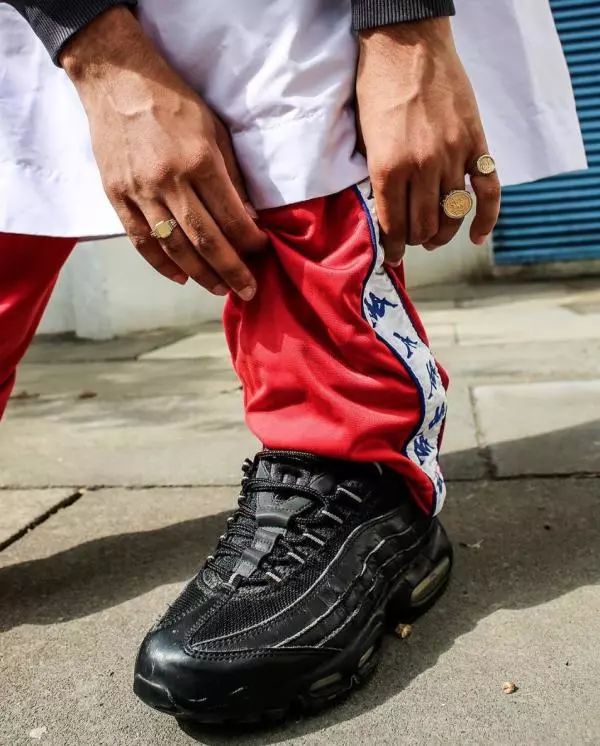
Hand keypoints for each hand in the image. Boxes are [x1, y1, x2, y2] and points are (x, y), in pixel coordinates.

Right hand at [61, 8, 266, 298]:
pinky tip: (181, 278)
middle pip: (206, 241)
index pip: (232, 217)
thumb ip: (232, 178)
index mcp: (200, 162)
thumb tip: (249, 220)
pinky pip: (142, 241)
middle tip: (248, 291)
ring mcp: (140, 191)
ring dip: (201, 274)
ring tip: (220, 289)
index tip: (261, 253)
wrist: (117, 80)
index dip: (250, 242)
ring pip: (174, 247)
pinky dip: (162, 264)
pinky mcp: (117, 196)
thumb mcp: (215, 131)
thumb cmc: (175, 104)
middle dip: (232, 271)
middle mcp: (170, 181)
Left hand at [356, 18, 500, 264]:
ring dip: (442, 233)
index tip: (392, 256)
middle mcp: (422, 167)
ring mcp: (452, 156)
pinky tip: (478, 236)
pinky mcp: (475, 142)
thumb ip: (377, 176)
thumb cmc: (377, 88)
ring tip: (434, 238)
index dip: (393, 248)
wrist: (406, 44)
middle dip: (415, 241)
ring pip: (452, 214)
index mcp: (388, 168)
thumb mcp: (364, 137)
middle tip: (411, 241)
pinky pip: (488, 189)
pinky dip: (486, 218)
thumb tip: (385, 211)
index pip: (393, 227)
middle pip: (424, 226)